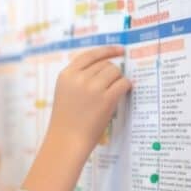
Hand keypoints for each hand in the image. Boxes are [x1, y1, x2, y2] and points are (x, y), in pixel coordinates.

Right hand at [23, 46, 130, 190]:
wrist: (67, 140)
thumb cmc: (66, 119)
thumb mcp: (64, 92)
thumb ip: (78, 77)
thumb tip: (105, 65)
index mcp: (66, 75)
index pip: (90, 55)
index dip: (107, 50)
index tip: (119, 50)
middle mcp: (79, 78)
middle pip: (105, 64)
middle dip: (111, 73)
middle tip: (110, 87)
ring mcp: (92, 88)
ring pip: (115, 72)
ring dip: (118, 80)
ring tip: (112, 94)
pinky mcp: (106, 98)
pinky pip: (123, 83)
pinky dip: (126, 87)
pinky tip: (121, 95)